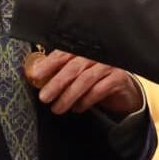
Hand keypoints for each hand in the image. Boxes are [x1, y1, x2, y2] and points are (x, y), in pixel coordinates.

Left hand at [25, 50, 143, 116]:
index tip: (34, 76)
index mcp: (82, 50)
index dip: (47, 64)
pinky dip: (86, 101)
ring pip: (85, 79)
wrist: (124, 92)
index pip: (63, 54)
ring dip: (69, 95)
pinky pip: (99, 90)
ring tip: (57, 108)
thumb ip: (59, 72)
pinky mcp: (118, 79)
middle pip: (73, 66)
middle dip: (56, 83)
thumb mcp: (76, 75)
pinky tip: (77, 109)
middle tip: (44, 97)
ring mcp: (108, 66)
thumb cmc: (96, 81)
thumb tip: (35, 77)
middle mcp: (96, 55)